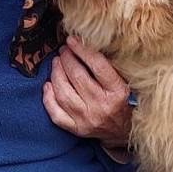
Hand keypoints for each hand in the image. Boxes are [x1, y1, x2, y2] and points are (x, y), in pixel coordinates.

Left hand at [43, 35, 132, 159]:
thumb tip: (87, 43)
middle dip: (67, 58)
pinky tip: (48, 85)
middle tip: (64, 50)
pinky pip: (56, 114)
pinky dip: (48, 98)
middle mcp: (102, 107)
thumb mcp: (124, 82)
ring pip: (63, 93)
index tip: (72, 39)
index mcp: (117, 92)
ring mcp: (87, 120)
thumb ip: (110, 66)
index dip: (82, 50)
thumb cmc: (123, 101)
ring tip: (56, 62)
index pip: (97, 65)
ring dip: (56, 74)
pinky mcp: (77, 129)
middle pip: (77, 77)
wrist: (124, 132)